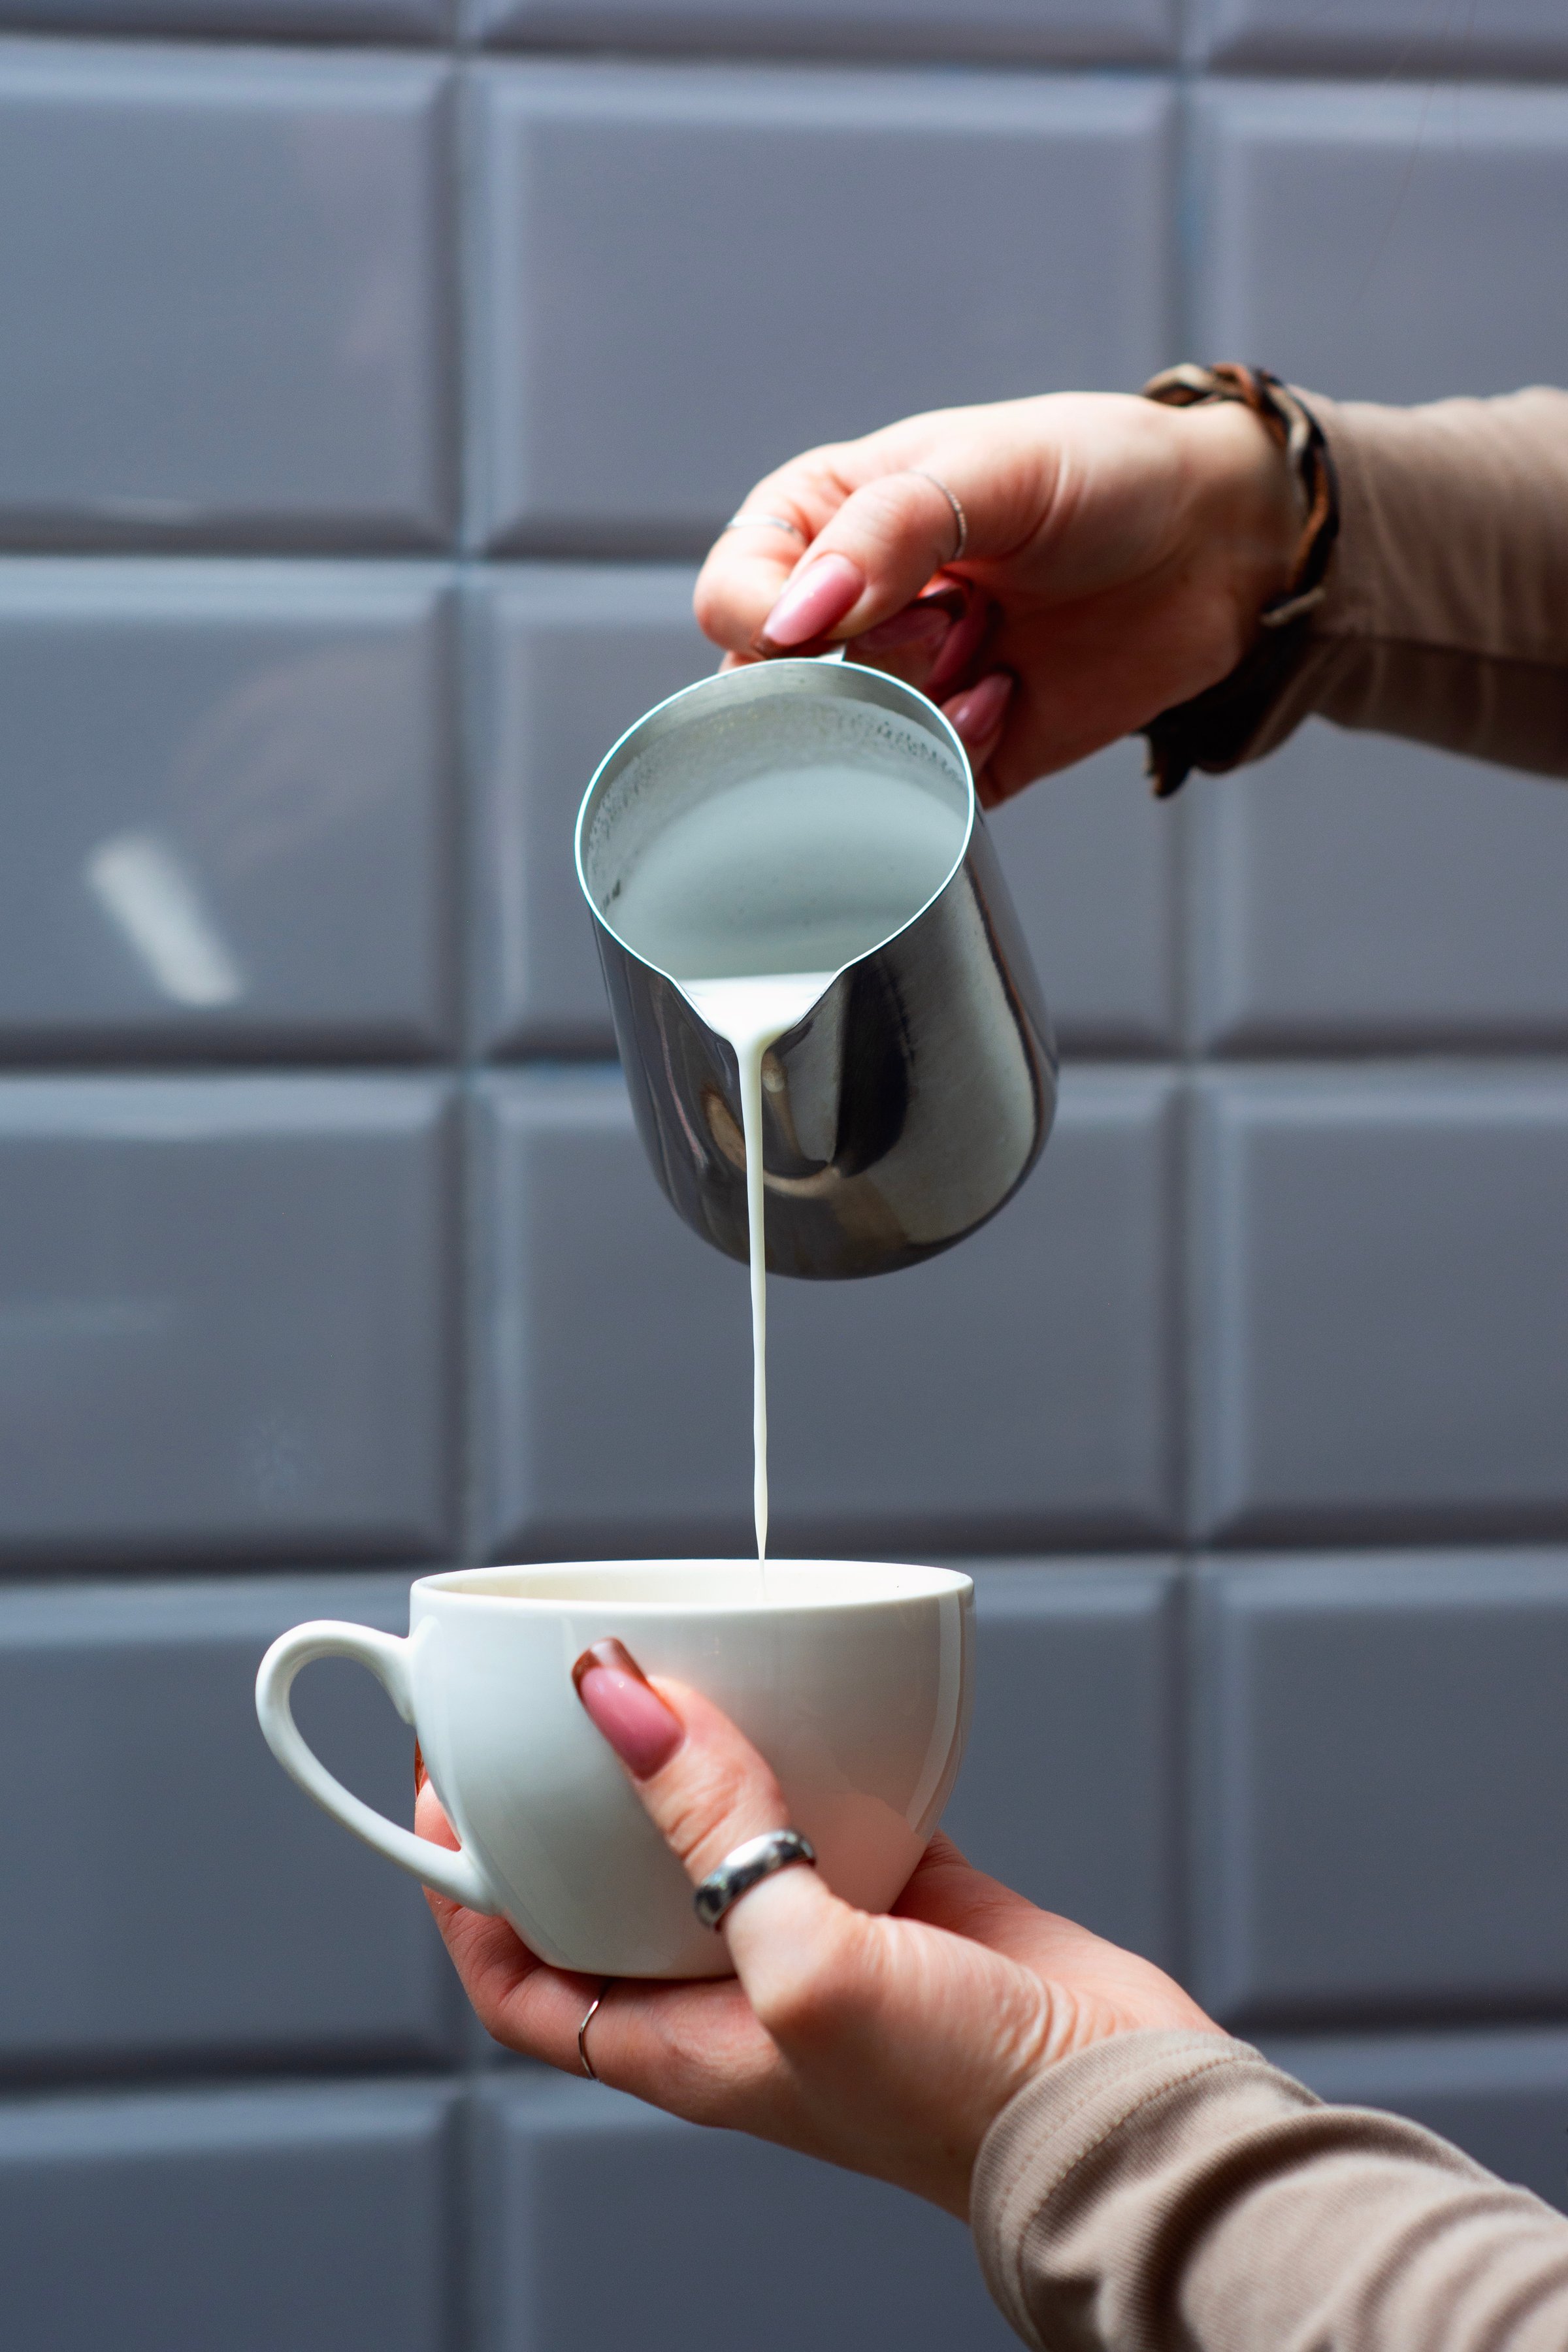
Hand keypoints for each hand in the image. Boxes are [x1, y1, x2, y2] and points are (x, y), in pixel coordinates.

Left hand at [419, 1639, 1217, 2219]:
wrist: (1120, 2116)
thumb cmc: (957, 2098)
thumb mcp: (804, 1968)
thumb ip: (711, 1832)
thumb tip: (619, 1704)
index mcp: (682, 2042)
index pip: (520, 1975)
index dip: (463, 1891)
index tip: (443, 1789)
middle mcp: (735, 1991)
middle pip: (612, 1889)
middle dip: (568, 1803)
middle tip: (546, 1698)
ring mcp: (820, 1938)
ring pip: (720, 1834)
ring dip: (689, 1758)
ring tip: (663, 1670)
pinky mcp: (902, 1894)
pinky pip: (828, 1804)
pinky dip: (811, 1745)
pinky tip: (816, 1688)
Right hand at [694, 392, 1299, 804]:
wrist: (1218, 545)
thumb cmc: (1103, 474)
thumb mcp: (991, 466)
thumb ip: (885, 532)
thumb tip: (791, 618)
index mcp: (824, 523)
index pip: (734, 596)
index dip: (771, 620)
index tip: (838, 617)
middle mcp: (848, 614)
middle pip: (774, 692)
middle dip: (859, 672)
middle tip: (945, 621)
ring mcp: (901, 690)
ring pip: (844, 753)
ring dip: (915, 715)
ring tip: (987, 650)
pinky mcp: (958, 755)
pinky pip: (918, 794)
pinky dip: (961, 757)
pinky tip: (1011, 696)